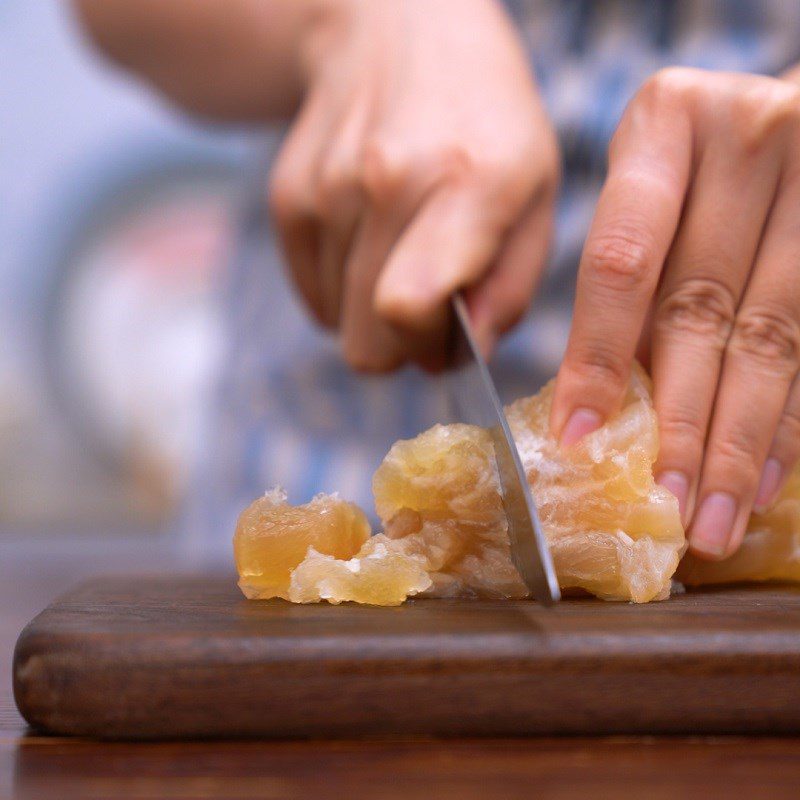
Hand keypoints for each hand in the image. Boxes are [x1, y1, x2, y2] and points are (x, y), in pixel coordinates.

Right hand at [269, 0, 558, 370]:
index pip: (408, 307)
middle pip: (365, 339)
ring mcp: (328, 186)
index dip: (426, 348)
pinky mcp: (289, 196)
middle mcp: (389, 179)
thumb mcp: (536, 194)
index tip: (446, 344)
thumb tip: (469, 350)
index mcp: (471, 181)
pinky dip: (342, 290)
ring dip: (372, 310)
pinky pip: (312, 297)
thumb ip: (511, 285)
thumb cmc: (486, 127)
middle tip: (427, 313)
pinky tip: (369, 242)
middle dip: (399, 346)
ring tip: (401, 252)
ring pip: (337, 324)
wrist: (398, 32)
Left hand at [551, 67, 799, 559]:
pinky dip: (787, 422)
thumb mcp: (649, 189)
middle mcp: (748, 137)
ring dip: (737, 443)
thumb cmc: (696, 162)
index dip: (599, 357)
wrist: (786, 121)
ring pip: (770, 339)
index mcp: (666, 121)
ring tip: (711, 518)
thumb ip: (629, 280)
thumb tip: (594, 413)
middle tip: (661, 508)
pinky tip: (763, 479)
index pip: (623, 261)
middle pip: (700, 311)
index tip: (581, 438)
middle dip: (679, 424)